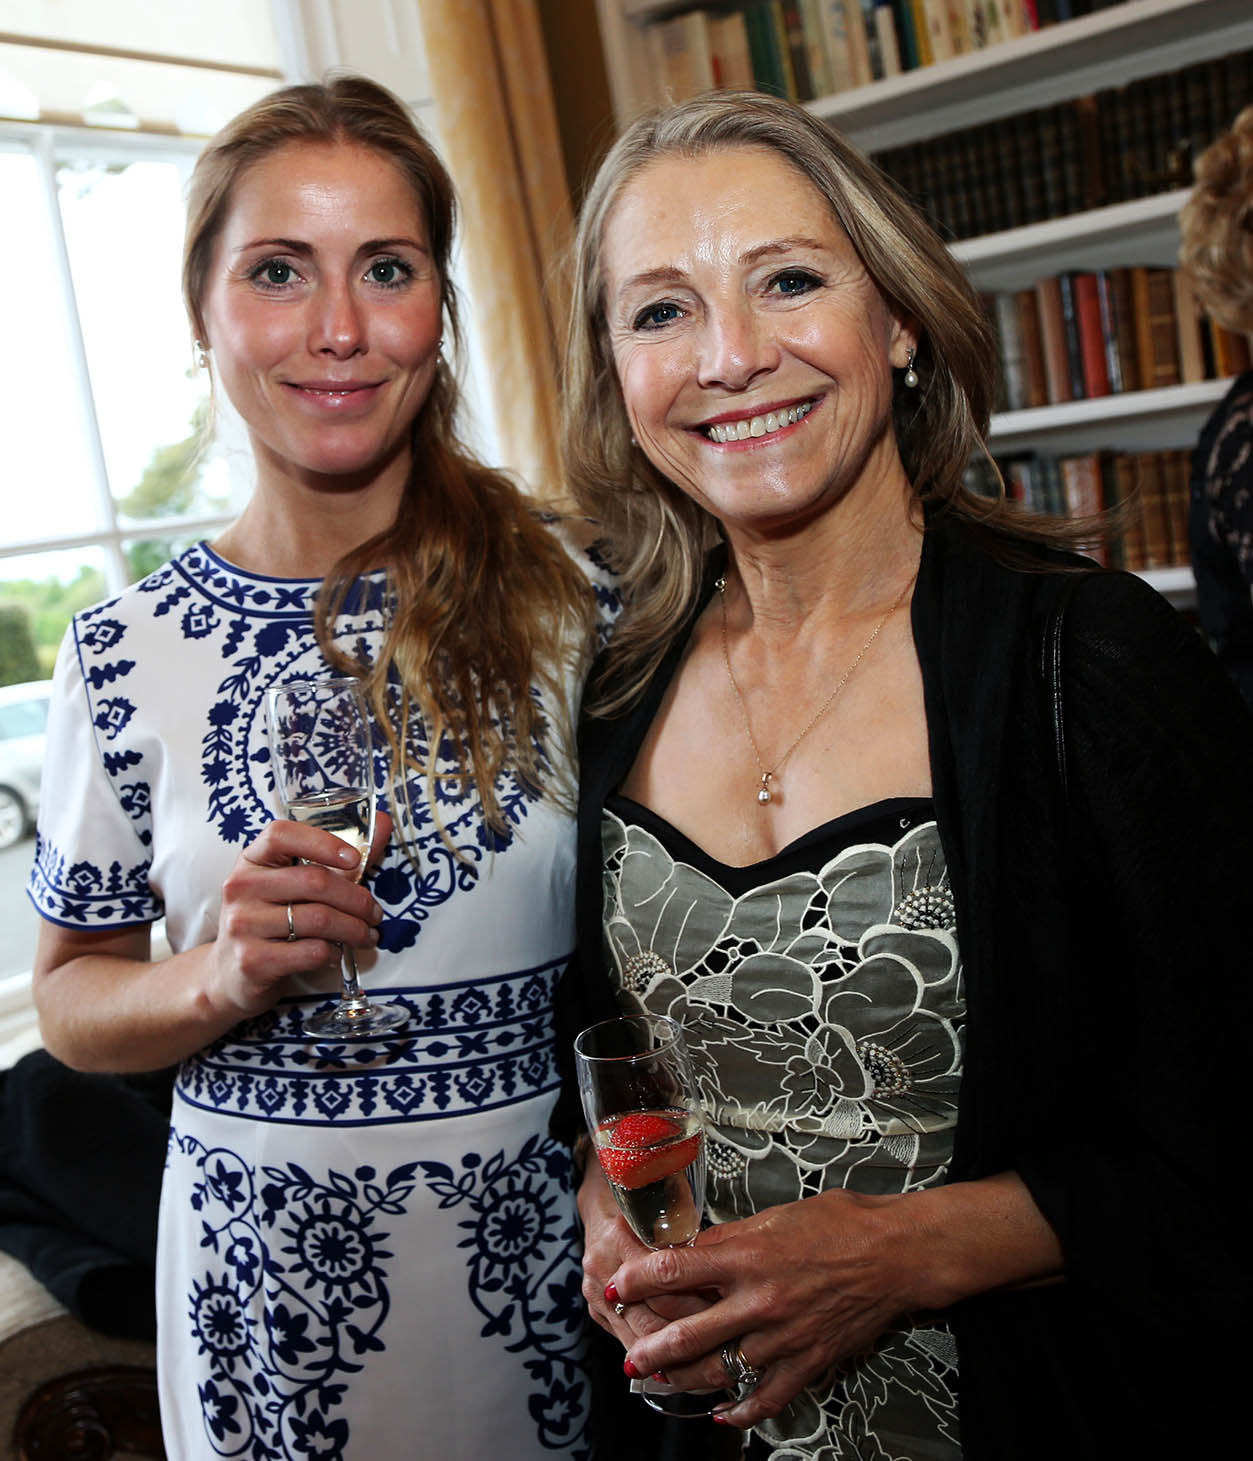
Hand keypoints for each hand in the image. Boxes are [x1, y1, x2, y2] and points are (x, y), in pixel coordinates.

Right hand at [203, 811, 390, 1024]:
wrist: (229, 974)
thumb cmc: (270, 921)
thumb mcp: (293, 885)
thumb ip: (339, 858)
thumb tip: (383, 822)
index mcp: (252, 860)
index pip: (281, 835)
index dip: (322, 842)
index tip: (355, 859)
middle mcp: (242, 887)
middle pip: (314, 881)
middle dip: (356, 899)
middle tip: (374, 913)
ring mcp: (243, 924)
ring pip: (318, 918)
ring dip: (354, 929)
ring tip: (366, 935)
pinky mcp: (252, 959)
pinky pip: (310, 951)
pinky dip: (334, 953)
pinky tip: (336, 953)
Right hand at [578, 1160, 715, 1355]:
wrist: (600, 1204)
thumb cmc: (641, 1206)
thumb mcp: (666, 1212)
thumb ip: (689, 1244)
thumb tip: (727, 1274)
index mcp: (620, 1238)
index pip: (662, 1283)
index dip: (696, 1298)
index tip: (728, 1308)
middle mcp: (602, 1268)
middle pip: (650, 1315)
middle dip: (688, 1331)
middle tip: (724, 1340)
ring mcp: (595, 1293)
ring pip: (640, 1336)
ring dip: (672, 1352)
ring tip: (707, 1358)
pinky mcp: (597, 1310)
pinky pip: (629, 1340)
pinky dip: (656, 1355)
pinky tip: (681, 1365)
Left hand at [606, 1188, 931, 1426]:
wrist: (895, 1253)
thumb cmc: (841, 1224)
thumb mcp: (775, 1216)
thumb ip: (732, 1238)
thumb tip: (696, 1250)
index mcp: (748, 1254)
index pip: (677, 1269)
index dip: (639, 1279)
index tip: (617, 1285)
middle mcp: (760, 1299)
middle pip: (690, 1332)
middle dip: (651, 1349)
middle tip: (629, 1359)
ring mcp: (783, 1336)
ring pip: (721, 1370)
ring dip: (685, 1379)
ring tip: (661, 1383)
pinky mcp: (808, 1362)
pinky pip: (766, 1397)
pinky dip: (741, 1410)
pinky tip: (722, 1412)